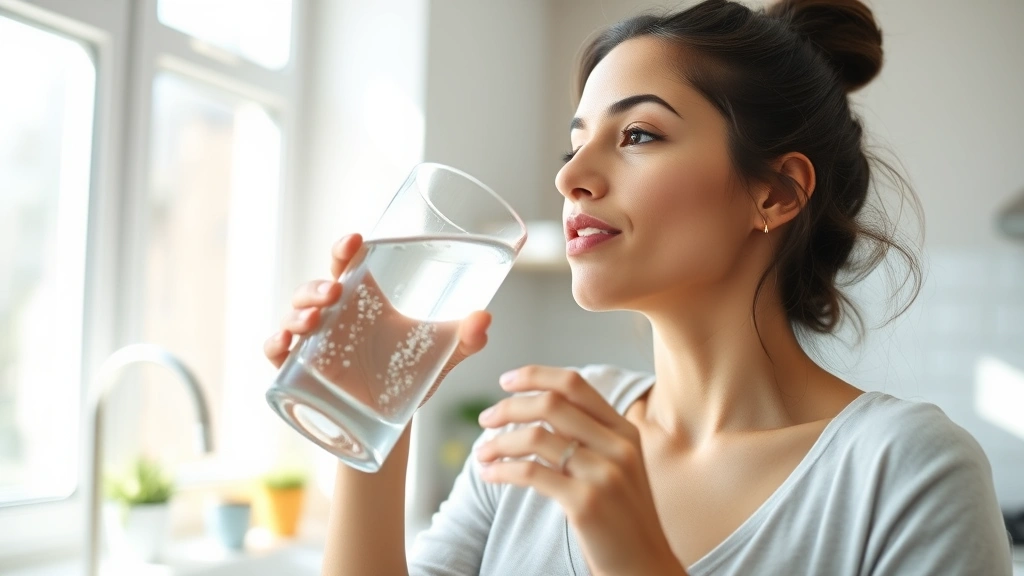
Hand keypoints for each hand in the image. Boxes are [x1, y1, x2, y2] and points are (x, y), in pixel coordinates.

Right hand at [262, 233, 492, 407]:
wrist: (393, 420)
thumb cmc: (414, 375)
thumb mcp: (444, 356)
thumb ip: (467, 339)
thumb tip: (485, 318)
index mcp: (365, 300)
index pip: (347, 264)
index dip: (344, 248)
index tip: (354, 240)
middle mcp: (336, 316)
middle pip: (316, 288)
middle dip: (318, 286)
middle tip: (334, 293)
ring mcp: (315, 343)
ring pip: (294, 314)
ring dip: (297, 312)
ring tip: (313, 320)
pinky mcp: (301, 371)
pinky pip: (277, 352)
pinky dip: (274, 345)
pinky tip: (283, 345)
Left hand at [475, 365, 686, 575]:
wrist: (644, 565)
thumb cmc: (623, 515)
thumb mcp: (618, 465)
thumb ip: (589, 435)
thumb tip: (538, 407)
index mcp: (624, 430)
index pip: (574, 384)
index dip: (535, 376)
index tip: (506, 381)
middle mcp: (617, 446)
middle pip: (550, 404)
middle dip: (508, 407)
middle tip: (485, 419)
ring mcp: (603, 474)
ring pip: (535, 437)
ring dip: (499, 442)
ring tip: (482, 453)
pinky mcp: (585, 503)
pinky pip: (531, 473)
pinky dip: (502, 470)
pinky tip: (490, 475)